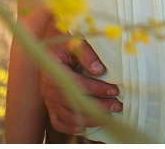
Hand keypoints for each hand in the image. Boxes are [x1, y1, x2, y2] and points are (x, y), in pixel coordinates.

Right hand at [39, 20, 121, 134]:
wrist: (50, 38)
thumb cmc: (64, 37)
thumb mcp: (74, 40)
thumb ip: (86, 53)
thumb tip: (99, 70)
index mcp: (52, 70)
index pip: (78, 85)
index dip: (97, 89)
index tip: (115, 90)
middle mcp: (47, 86)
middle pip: (75, 103)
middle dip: (98, 107)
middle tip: (117, 106)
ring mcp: (47, 96)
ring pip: (68, 115)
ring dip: (89, 119)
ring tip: (108, 116)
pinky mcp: (50, 102)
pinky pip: (57, 120)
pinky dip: (69, 126)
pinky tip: (84, 126)